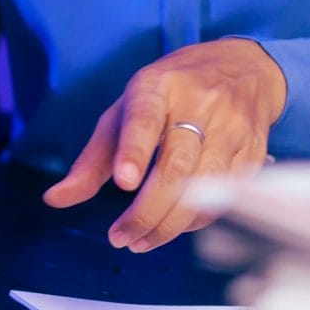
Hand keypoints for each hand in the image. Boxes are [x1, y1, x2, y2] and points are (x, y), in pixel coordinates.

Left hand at [42, 39, 286, 251]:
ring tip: (140, 242)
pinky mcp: (254, 150)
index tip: (123, 182)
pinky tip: (174, 228)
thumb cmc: (167, 96)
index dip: (135, 151)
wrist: (239, 67)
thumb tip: (54, 199)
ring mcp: (232, 127)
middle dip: (147, 211)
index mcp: (158, 87)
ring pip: (206, 186)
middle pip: (176, 165)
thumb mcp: (123, 113)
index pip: (144, 119)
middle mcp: (200, 103)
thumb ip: (91, 160)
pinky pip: (228, 195)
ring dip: (171, 224)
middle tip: (120, 238)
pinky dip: (198, 220)